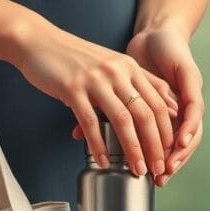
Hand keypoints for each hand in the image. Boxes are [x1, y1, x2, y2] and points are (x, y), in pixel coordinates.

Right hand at [11, 16, 178, 176]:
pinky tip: (104, 161)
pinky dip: (99, 145)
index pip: (159, 102)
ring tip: (137, 169)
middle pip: (146, 113)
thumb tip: (165, 106)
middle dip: (155, 145)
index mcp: (129, 67)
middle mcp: (117, 72)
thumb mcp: (111, 64)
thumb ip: (136, 82)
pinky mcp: (73, 88)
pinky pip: (90, 122)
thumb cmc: (75, 58)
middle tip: (158, 168)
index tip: (170, 152)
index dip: (168, 130)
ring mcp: (95, 80)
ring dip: (133, 149)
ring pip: (123, 120)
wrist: (39, 41)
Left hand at [125, 21, 203, 186]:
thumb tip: (184, 116)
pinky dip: (138, 144)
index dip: (184, 148)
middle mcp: (179, 113)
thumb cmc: (172, 49)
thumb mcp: (185, 69)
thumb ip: (190, 93)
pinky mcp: (147, 111)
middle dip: (173, 161)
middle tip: (161, 176)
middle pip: (181, 144)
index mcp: (190, 104)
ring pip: (165, 144)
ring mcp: (164, 114)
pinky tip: (128, 155)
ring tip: (154, 176)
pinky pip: (145, 133)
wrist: (155, 35)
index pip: (192, 133)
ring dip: (159, 159)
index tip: (174, 159)